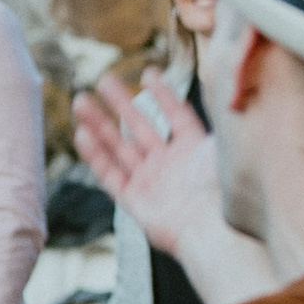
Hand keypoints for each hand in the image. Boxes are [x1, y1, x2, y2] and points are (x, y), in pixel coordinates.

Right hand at [73, 69, 225, 263]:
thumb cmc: (222, 191)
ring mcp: (151, 183)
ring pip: (118, 148)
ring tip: (80, 101)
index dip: (163, 95)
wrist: (213, 230)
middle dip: (120, 103)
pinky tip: (82, 135)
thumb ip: (217, 118)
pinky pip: (111, 175)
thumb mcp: (223, 147)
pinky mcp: (135, 203)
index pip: (176, 116)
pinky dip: (96, 156)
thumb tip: (224, 87)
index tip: (148, 73)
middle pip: (140, 128)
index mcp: (194, 152)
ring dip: (98, 125)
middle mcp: (170, 166)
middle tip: (103, 79)